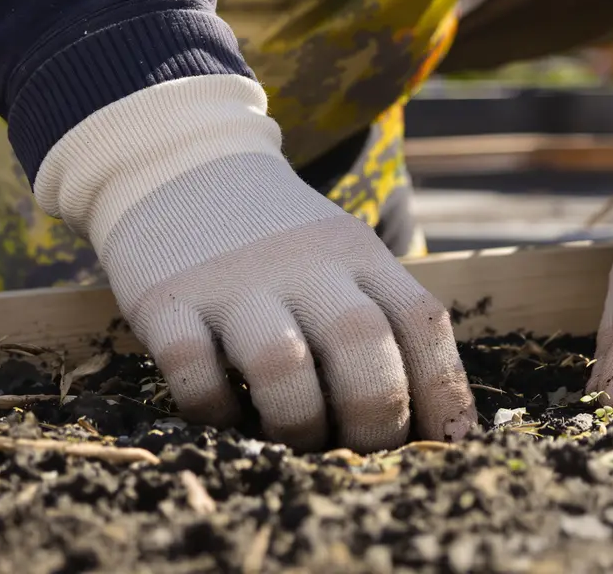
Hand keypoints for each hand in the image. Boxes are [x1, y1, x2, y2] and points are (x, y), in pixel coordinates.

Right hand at [34, 76, 476, 452]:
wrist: (178, 162)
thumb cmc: (277, 238)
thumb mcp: (343, 255)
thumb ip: (382, 319)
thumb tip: (431, 424)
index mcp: (358, 255)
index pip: (421, 321)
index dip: (444, 391)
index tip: (448, 444)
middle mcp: (303, 265)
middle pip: (360, 341)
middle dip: (375, 416)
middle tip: (363, 451)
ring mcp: (231, 281)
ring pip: (280, 362)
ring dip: (296, 422)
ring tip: (294, 437)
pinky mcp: (164, 300)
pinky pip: (192, 369)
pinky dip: (213, 410)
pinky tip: (224, 412)